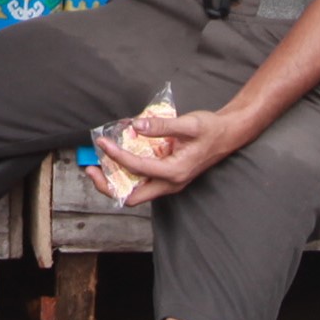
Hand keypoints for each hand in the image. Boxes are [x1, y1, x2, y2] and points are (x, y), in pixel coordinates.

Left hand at [98, 106, 233, 205]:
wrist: (227, 135)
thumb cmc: (211, 130)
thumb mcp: (189, 124)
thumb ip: (162, 126)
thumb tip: (136, 126)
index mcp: (175, 172)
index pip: (138, 168)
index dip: (117, 156)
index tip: (103, 142)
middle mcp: (170, 183)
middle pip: (131, 196)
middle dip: (108, 185)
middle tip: (91, 170)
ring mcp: (168, 183)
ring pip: (135, 192)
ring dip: (115, 181)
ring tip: (99, 166)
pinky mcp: (167, 177)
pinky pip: (142, 181)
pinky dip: (127, 173)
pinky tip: (119, 158)